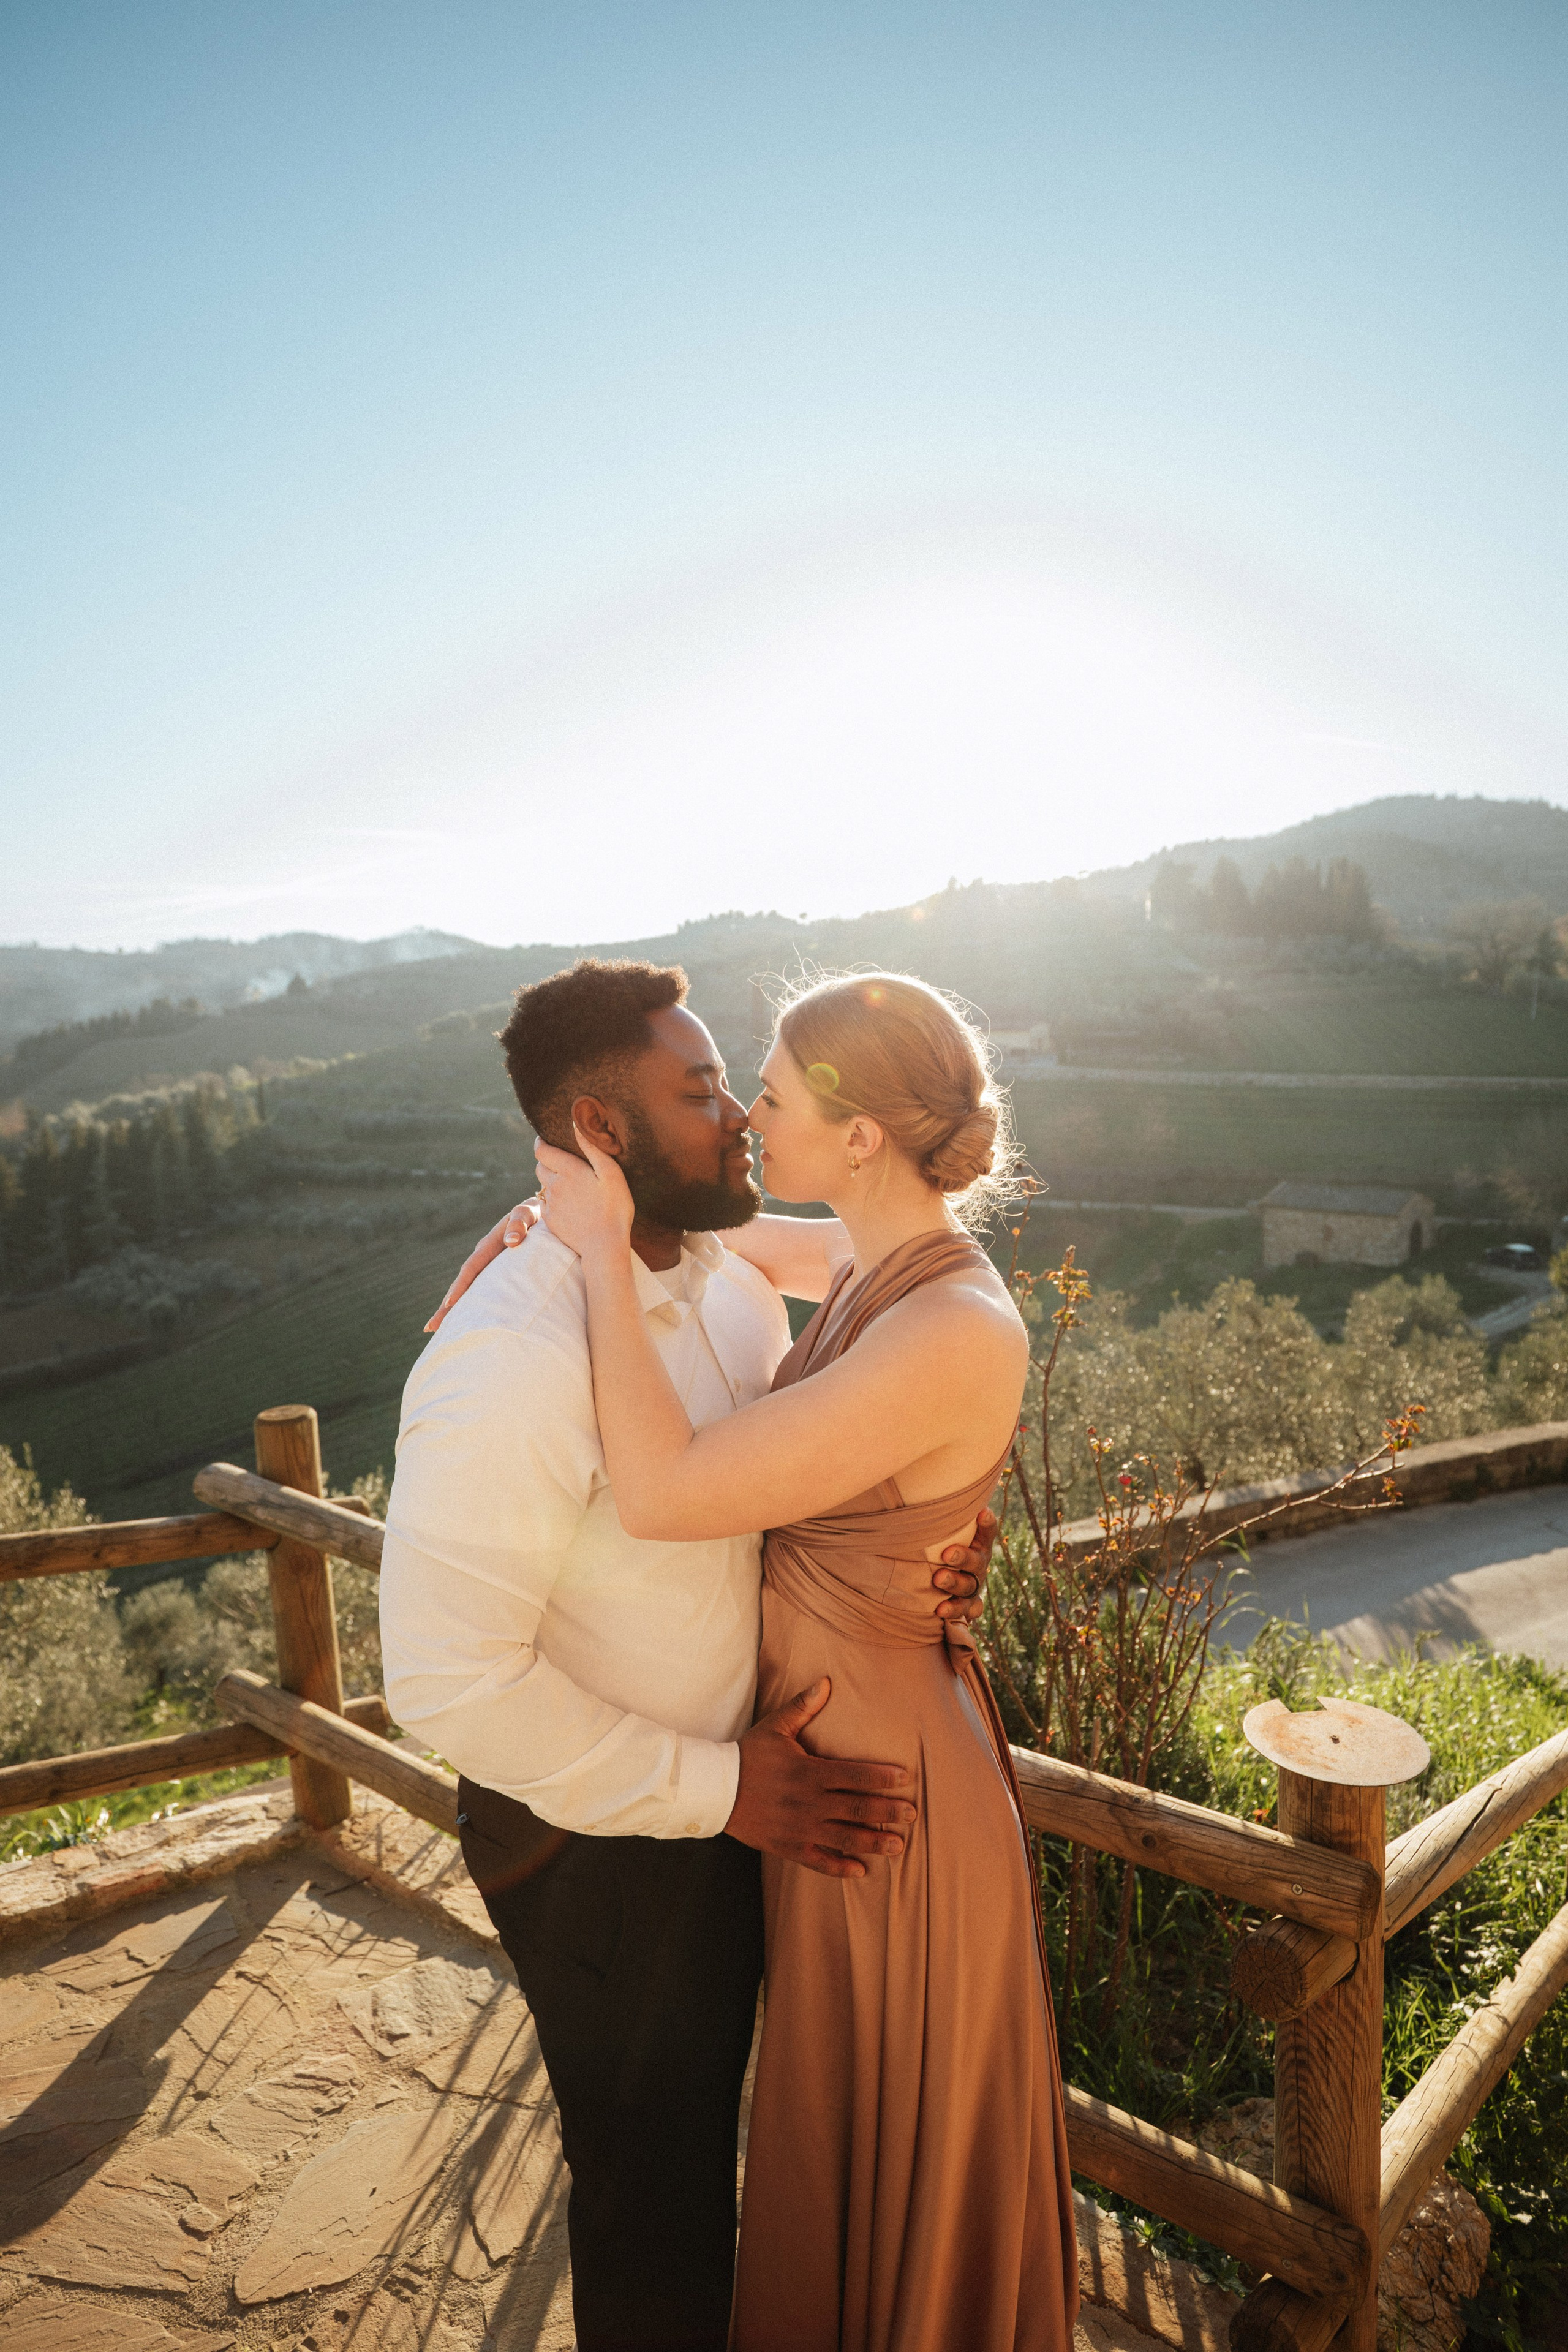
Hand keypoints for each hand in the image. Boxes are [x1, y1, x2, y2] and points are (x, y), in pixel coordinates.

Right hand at [424, 1199, 541, 1332]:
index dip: (460, 1287)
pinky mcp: (496, 1274)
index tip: (450, 1304)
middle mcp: (483, 1258)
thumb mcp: (528, 1213)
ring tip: (439, 1330)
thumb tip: (512, 1241)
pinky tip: (465, 1321)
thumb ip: (520, 1223)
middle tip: (432, 1327)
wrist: (540, 1214)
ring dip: (453, 1309)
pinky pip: (480, 1291)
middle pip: (461, 1284)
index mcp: (489, 1245)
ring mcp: (488, 1267)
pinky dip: (470, 1306)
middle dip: (446, 1306)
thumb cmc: (535, 1213)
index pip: (471, 1269)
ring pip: (468, 1291)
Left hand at [535, 1131, 635, 1259]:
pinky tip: (569, 1205)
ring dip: (551, 1182)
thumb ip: (591, 1147)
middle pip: (540, 1166)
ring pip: (542, 1186)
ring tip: (569, 1185)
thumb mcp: (610, 1173)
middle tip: (564, 1163)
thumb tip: (576, 1123)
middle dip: (548, 1162)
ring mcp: (551, 1204)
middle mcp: (554, 1185)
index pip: (541, 1150)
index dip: (541, 1142)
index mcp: (568, 1170)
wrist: (604, 1246)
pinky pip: (545, 1204)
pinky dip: (553, 1201)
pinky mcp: (550, 1221)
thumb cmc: (614, 1208)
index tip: (545, 1139)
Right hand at [725, 1678, 915, 1879]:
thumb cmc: (749, 1755)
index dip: (883, 1777)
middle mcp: (810, 1802)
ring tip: (898, 1845)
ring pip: (845, 1837)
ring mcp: (800, 1827)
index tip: (906, 1779)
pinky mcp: (789, 1846)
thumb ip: (803, 1706)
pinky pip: (820, 1860)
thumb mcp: (775, 1727)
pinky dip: (840, 1867)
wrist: (716, 1790)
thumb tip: (826, 1681)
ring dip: (873, 1842)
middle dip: (888, 1811)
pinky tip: (861, 1870)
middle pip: (858, 1808)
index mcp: (810, 1771)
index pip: (856, 1774)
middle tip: (913, 1814)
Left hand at [930, 1506, 998, 1625]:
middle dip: (962, 1557)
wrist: (937, 1580)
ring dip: (955, 1583)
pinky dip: (955, 1612)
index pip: (987, 1530)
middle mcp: (979, 1563)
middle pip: (977, 1561)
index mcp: (977, 1542)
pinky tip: (940, 1611)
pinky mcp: (967, 1605)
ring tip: (937, 1579)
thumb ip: (930, 1513)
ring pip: (970, 1586)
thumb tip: (902, 1478)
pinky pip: (967, 1611)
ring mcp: (974, 1585)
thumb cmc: (934, 1544)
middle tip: (946, 1554)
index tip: (981, 1512)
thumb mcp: (936, 1527)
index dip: (987, 1523)